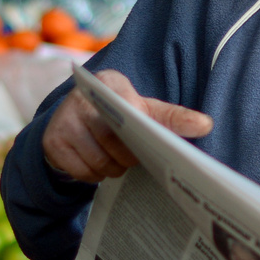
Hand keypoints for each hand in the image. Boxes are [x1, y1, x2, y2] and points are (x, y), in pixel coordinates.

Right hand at [42, 69, 212, 182]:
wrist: (74, 109)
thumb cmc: (118, 108)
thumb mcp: (144, 107)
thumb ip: (172, 116)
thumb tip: (206, 125)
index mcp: (110, 85)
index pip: (135, 113)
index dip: (147, 134)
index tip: (160, 151)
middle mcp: (82, 101)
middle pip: (117, 145)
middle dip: (130, 157)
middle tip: (134, 155)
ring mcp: (64, 121)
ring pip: (101, 162)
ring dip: (113, 168)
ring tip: (117, 158)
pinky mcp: (53, 143)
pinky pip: (83, 172)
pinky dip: (94, 174)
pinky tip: (97, 162)